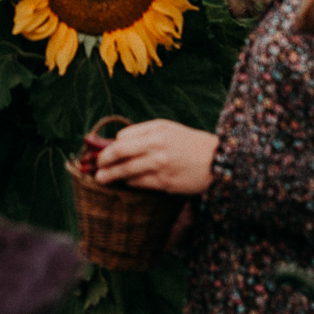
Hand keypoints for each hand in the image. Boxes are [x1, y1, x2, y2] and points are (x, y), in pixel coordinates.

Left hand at [92, 119, 218, 194]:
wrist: (218, 161)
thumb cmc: (191, 143)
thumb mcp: (169, 129)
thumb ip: (144, 132)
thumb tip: (119, 140)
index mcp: (156, 130)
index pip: (123, 137)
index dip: (109, 145)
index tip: (101, 151)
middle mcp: (156, 146)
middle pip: (120, 153)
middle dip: (103, 160)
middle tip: (95, 166)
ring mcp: (160, 166)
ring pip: (127, 171)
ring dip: (111, 176)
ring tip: (101, 179)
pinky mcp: (165, 183)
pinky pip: (140, 184)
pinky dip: (129, 183)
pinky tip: (124, 183)